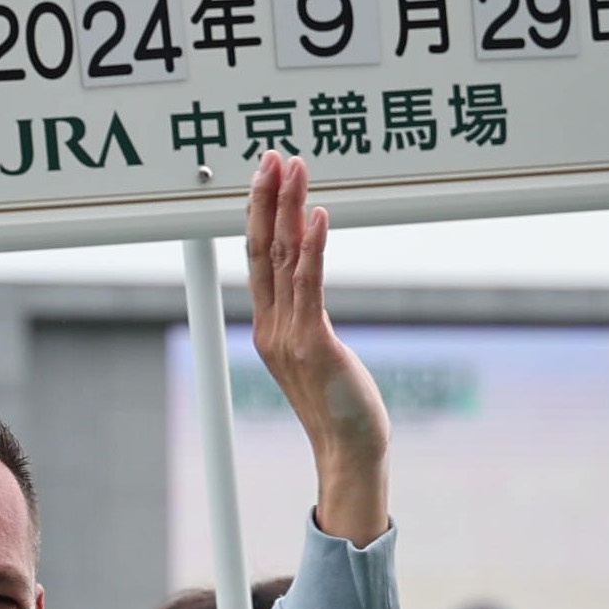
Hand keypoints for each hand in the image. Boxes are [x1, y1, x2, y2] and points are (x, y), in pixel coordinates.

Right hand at [246, 151, 391, 539]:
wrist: (348, 451)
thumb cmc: (340, 406)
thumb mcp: (316, 354)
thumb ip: (306, 318)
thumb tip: (311, 285)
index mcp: (269, 328)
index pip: (259, 259)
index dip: (260, 215)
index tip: (265, 177)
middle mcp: (272, 327)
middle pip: (263, 250)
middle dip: (265, 199)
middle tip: (271, 157)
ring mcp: (289, 335)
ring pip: (285, 259)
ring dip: (289, 209)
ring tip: (294, 169)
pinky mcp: (314, 344)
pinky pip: (311, 286)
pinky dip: (313, 247)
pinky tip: (317, 215)